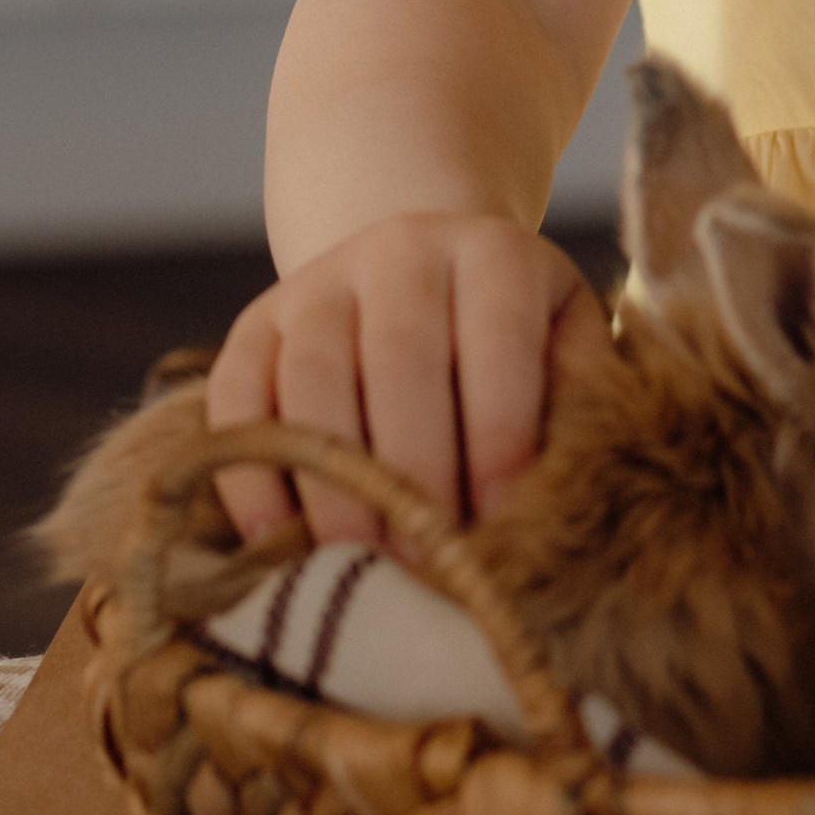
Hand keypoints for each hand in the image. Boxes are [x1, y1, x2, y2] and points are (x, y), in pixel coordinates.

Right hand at [203, 211, 582, 545]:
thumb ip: (577, 396)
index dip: (498, 433)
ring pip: (312, 378)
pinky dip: (251, 473)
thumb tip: (574, 483)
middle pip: (399, 359)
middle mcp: (401, 251)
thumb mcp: (562, 342)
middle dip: (414, 473)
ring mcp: (318, 284)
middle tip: (428, 562)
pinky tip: (279, 541)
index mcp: (493, 252)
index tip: (499, 518)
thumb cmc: (510, 336)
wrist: (419, 270)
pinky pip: (237, 398)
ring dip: (334, 482)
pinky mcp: (256, 323)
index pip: (497, 340)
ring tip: (361, 562)